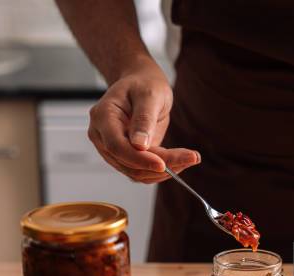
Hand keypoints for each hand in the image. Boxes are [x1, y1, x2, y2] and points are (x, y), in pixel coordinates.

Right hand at [87, 59, 199, 183]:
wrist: (142, 85)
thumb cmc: (144, 84)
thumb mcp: (149, 94)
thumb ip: (144, 118)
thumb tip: (139, 145)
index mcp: (103, 117)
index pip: (116, 146)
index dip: (139, 159)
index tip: (163, 164)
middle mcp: (103, 136)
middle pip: (127, 163)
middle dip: (158, 166)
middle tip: (190, 158)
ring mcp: (113, 149)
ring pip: (135, 172)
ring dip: (163, 172)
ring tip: (190, 158)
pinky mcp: (126, 157)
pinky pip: (142, 171)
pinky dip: (161, 171)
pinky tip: (181, 161)